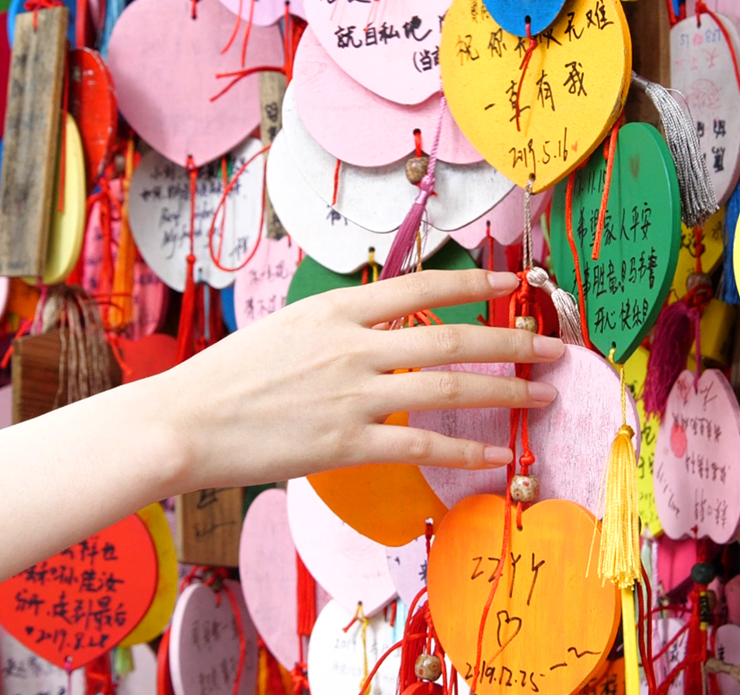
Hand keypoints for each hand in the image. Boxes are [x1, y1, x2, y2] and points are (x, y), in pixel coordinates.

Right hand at [164, 269, 564, 491]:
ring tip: (543, 396)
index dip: (474, 285)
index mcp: (336, 311)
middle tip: (554, 346)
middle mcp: (354, 347)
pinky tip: (495, 455)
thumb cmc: (230, 372)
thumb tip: (384, 328)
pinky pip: (420, 447)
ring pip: (448, 390)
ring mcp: (353, 396)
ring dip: (505, 392)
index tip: (513, 284)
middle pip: (452, 339)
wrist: (185, 420)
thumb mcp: (288, 327)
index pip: (421, 288)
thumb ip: (341, 326)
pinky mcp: (345, 445)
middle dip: (512, 341)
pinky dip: (463, 451)